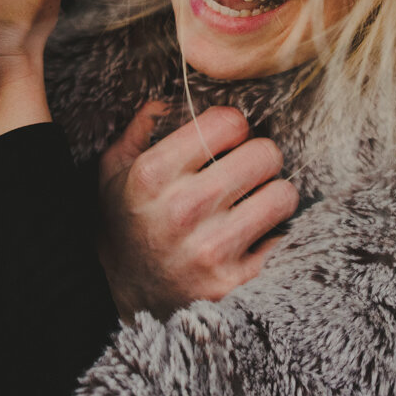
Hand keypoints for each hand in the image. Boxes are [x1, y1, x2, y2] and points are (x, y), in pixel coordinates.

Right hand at [97, 101, 299, 319]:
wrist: (118, 295)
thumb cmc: (123, 222)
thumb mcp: (113, 170)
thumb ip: (139, 128)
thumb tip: (167, 100)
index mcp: (153, 174)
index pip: (229, 122)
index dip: (234, 126)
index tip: (228, 140)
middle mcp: (182, 209)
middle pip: (265, 154)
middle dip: (259, 157)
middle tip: (246, 170)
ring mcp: (210, 249)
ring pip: (282, 195)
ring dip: (271, 195)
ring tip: (252, 201)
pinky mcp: (232, 281)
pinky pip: (283, 239)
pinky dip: (272, 234)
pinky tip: (251, 235)